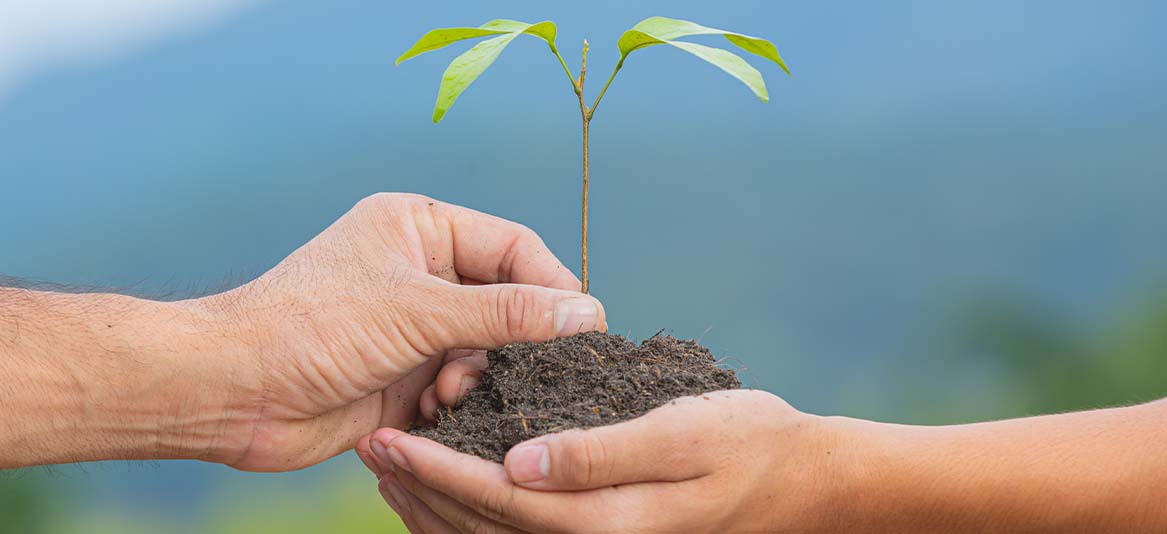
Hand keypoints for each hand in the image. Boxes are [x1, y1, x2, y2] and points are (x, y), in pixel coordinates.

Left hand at [193, 193, 605, 470]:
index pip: (514, 247)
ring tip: (449, 392)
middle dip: (512, 340)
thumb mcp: (416, 310)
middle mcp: (421, 272)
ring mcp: (414, 325)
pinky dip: (457, 402)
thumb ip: (506, 313)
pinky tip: (431, 411)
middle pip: (507, 301)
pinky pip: (461, 386)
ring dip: (478, 376)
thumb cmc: (311, 327)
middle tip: (522, 371)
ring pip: (488, 350)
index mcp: (420, 228)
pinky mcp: (406, 374)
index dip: (553, 285)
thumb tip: (584, 314)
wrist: (234, 392)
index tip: (585, 328)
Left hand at [357, 390, 860, 532]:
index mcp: (603, 520)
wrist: (795, 481)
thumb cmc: (747, 442)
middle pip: (482, 522)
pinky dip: (470, 512)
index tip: (389, 437)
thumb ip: (600, 451)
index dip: (438, 469)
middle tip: (370, 444)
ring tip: (389, 461)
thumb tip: (519, 463)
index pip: (499, 497)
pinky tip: (445, 485)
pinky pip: (516, 531)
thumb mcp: (681, 432)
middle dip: (421, 484)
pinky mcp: (597, 530)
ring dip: (434, 499)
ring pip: (490, 531)